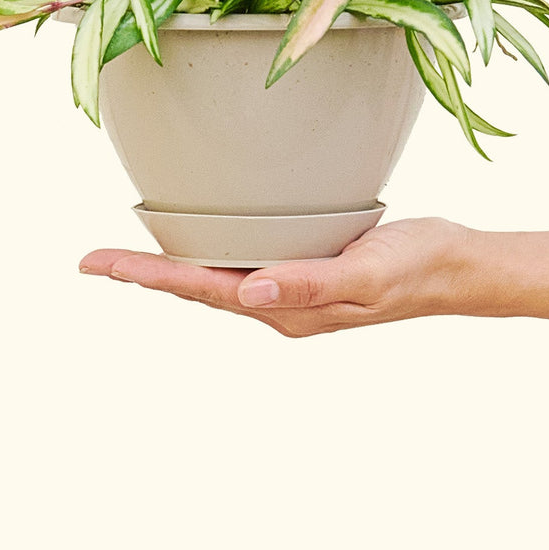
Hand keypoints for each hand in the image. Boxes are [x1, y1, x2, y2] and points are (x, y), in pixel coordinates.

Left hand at [78, 217, 473, 337]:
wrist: (456, 268)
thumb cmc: (415, 268)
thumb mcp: (366, 274)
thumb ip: (309, 284)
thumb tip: (248, 291)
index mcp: (285, 309)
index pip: (200, 290)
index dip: (145, 275)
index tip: (96, 265)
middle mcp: (278, 303)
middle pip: (196, 288)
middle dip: (144, 275)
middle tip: (92, 261)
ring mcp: (290, 289)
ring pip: (215, 279)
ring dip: (171, 269)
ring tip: (128, 257)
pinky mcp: (305, 268)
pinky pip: (243, 263)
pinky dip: (209, 254)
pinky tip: (202, 240)